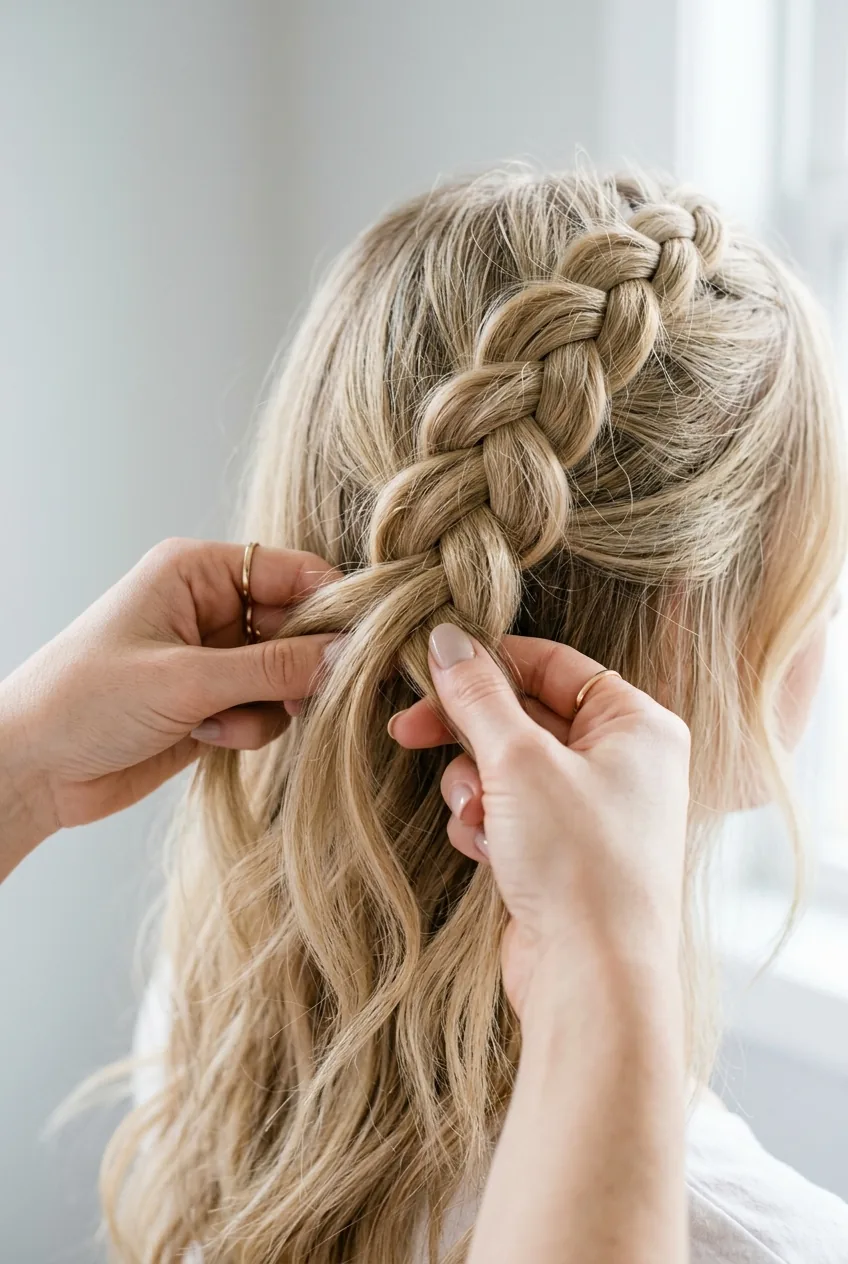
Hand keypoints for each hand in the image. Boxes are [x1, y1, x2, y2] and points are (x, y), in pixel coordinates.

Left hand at [0, 539, 339, 856]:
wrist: (30, 770)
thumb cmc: (85, 701)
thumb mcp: (185, 680)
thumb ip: (273, 669)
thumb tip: (349, 656)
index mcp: (196, 572)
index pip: (293, 572)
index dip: (333, 606)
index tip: (365, 644)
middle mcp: (209, 608)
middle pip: (298, 626)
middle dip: (303, 666)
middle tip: (303, 698)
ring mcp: (212, 659)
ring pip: (287, 676)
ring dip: (268, 706)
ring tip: (220, 722)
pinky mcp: (211, 705)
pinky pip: (265, 712)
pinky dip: (248, 730)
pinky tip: (204, 738)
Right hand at [389, 624, 689, 1021]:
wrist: (593, 980)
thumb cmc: (578, 862)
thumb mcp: (519, 761)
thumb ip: (479, 695)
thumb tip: (447, 639)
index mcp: (638, 724)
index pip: (553, 664)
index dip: (488, 663)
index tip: (429, 669)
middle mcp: (623, 763)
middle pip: (524, 716)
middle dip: (470, 735)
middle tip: (407, 730)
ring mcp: (593, 812)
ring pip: (507, 768)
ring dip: (475, 788)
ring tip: (476, 818)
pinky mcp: (564, 855)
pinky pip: (508, 814)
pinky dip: (486, 827)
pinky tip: (486, 854)